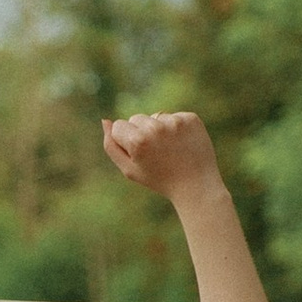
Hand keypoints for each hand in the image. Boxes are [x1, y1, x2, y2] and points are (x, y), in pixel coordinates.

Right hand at [101, 110, 223, 205]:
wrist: (197, 185)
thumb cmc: (160, 180)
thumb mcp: (129, 170)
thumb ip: (111, 146)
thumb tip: (105, 121)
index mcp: (137, 141)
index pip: (119, 126)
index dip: (126, 141)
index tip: (140, 154)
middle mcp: (155, 128)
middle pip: (135, 118)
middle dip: (141, 132)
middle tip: (156, 154)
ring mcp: (175, 122)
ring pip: (155, 116)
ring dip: (159, 129)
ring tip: (170, 149)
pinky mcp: (191, 118)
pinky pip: (174, 116)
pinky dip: (177, 128)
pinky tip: (183, 143)